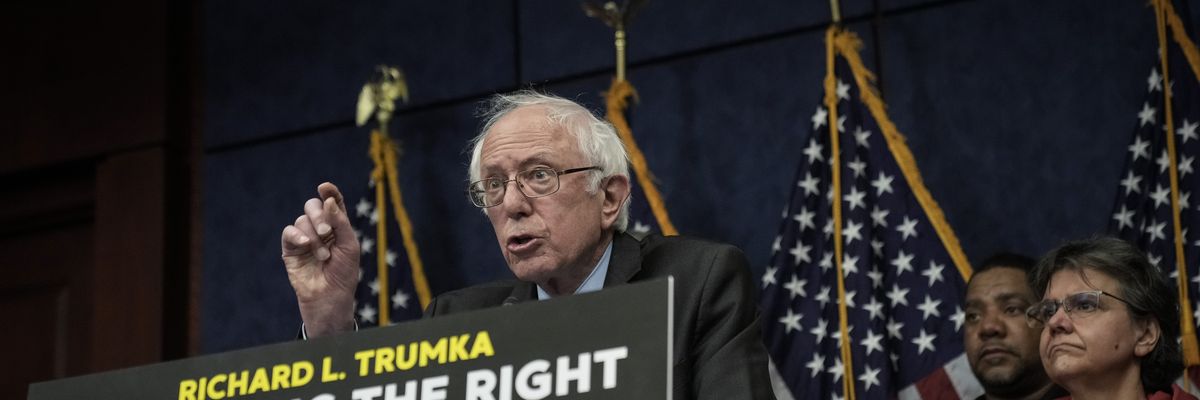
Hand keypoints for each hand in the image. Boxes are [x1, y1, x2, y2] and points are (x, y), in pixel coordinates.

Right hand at [281, 182, 360, 336]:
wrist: (330, 297)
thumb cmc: (344, 272)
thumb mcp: (350, 245)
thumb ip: (341, 222)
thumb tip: (328, 201)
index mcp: (337, 225)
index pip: (332, 202)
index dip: (329, 192)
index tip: (324, 187)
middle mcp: (320, 228)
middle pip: (313, 206)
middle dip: (320, 216)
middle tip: (328, 233)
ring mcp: (304, 238)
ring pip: (302, 220)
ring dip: (314, 236)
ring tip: (324, 255)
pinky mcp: (290, 249)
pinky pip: (289, 231)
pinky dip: (297, 235)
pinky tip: (305, 244)